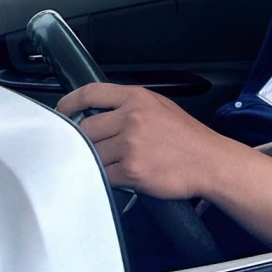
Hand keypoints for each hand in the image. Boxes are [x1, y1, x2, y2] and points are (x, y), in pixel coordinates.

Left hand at [57, 83, 234, 198]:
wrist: (209, 162)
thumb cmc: (188, 138)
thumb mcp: (161, 107)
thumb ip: (130, 106)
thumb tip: (99, 112)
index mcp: (137, 98)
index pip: (90, 93)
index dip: (70, 102)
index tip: (61, 111)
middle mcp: (131, 118)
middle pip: (86, 128)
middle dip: (85, 140)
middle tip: (94, 146)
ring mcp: (130, 145)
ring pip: (93, 153)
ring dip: (98, 160)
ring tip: (115, 162)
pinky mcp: (131, 170)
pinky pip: (104, 175)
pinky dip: (108, 177)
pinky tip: (121, 175)